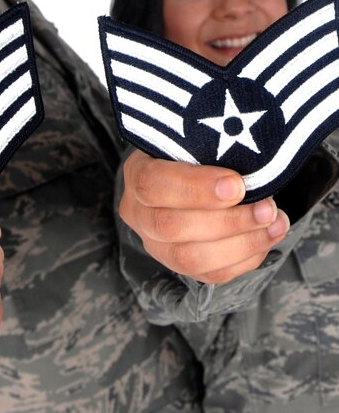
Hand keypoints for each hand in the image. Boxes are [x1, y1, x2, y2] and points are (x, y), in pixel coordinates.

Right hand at [119, 150, 289, 283]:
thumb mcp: (198, 139)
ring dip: (241, 243)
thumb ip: (213, 146)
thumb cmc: (200, 150)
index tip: (236, 184)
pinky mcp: (181, 265)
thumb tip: (247, 154)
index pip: (152, 185)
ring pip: (191, 258)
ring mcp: (157, 244)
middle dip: (227, 220)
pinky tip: (269, 236)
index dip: (194, 188)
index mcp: (137, 174)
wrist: (200, 171)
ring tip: (276, 223)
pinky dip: (246, 257)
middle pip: (171, 227)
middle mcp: (140, 214)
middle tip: (267, 208)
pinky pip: (212, 273)